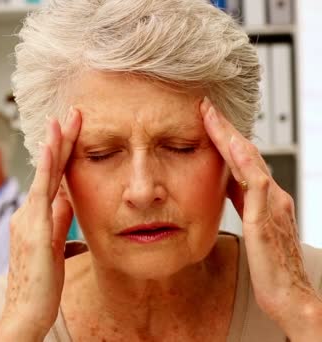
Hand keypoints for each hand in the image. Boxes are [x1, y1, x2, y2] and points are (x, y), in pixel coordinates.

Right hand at [0, 108, 81, 340]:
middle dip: (59, 140)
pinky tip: (52, 147)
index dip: (61, 154)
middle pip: (46, 170)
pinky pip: (41, 191)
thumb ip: (58, 223)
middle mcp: (26, 214)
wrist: (25, 313)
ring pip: (43, 175)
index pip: (50, 180)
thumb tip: (68, 201)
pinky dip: (46, 166)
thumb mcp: (54, 249)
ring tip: (64, 119)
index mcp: (33, 219)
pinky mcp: (32, 229)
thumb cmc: (39, 286)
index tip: (71, 132)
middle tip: (71, 113)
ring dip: (54, 145)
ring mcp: (27, 220)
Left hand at [201, 97, 321, 339]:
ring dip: (229, 135)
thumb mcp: (254, 230)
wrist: (291, 298)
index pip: (245, 161)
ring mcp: (272, 205)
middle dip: (226, 129)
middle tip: (206, 106)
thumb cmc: (271, 271)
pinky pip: (254, 182)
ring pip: (250, 160)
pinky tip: (229, 145)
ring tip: (210, 114)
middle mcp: (274, 197)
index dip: (227, 139)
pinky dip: (241, 160)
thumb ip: (243, 206)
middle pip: (248, 153)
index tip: (208, 120)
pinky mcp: (265, 218)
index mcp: (268, 200)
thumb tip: (227, 187)